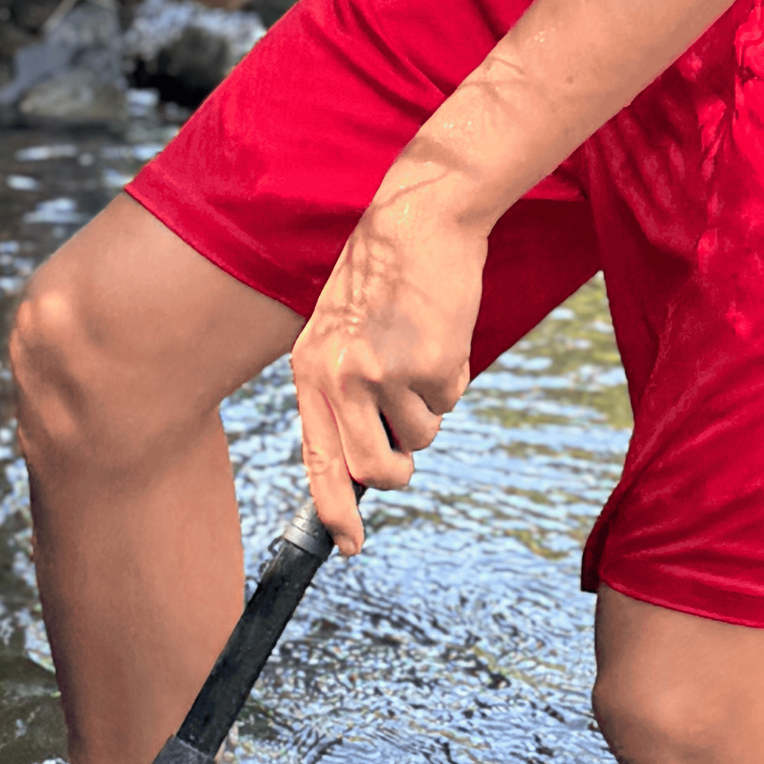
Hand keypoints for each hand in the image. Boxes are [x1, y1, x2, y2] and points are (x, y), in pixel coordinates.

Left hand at [289, 196, 484, 552]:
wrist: (420, 220)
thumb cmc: (384, 275)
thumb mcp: (342, 331)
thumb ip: (344, 390)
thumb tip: (367, 463)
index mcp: (310, 369)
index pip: (316, 457)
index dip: (332, 509)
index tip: (348, 544)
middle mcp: (339, 377)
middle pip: (374, 469)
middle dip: (398, 468)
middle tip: (407, 443)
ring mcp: (384, 374)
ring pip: (421, 437)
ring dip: (429, 406)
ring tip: (420, 349)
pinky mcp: (429, 365)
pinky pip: (450, 401)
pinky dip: (453, 376)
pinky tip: (439, 332)